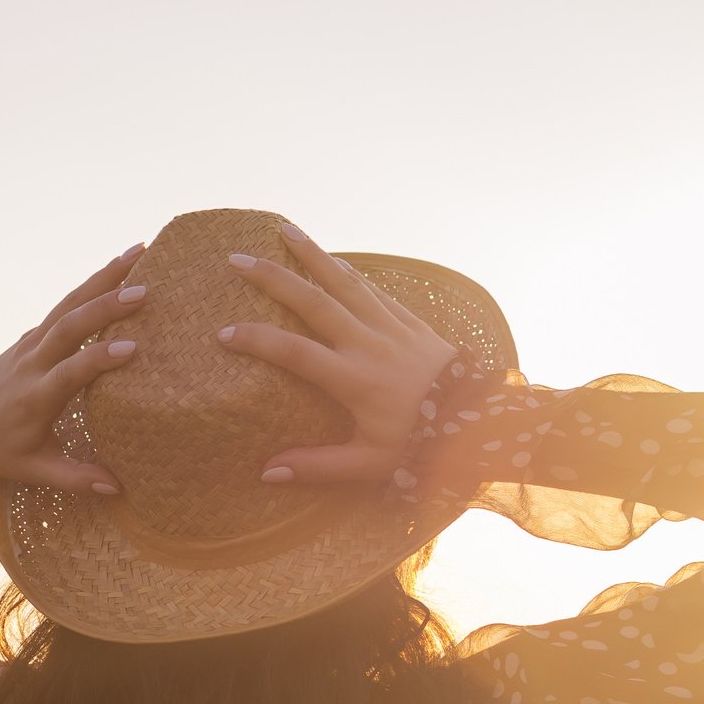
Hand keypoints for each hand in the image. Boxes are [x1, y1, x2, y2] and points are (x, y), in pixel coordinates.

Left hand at [0, 245, 145, 507]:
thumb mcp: (34, 470)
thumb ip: (75, 479)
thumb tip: (119, 489)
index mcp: (34, 398)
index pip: (70, 372)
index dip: (100, 359)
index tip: (136, 347)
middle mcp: (30, 363)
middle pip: (67, 325)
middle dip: (104, 305)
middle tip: (145, 290)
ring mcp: (28, 344)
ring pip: (66, 304)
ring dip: (101, 277)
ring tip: (139, 252)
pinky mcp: (30, 336)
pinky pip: (62, 306)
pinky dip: (90, 286)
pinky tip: (118, 270)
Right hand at [216, 222, 465, 486]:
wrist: (480, 420)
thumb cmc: (422, 444)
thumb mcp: (369, 464)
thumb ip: (318, 467)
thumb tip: (268, 474)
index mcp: (353, 379)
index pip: (294, 353)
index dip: (257, 341)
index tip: (223, 333)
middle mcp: (368, 344)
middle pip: (313, 301)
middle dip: (273, 277)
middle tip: (236, 258)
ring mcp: (390, 327)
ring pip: (344, 281)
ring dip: (312, 253)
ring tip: (283, 229)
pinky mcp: (409, 320)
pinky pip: (372, 288)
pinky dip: (348, 271)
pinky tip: (331, 258)